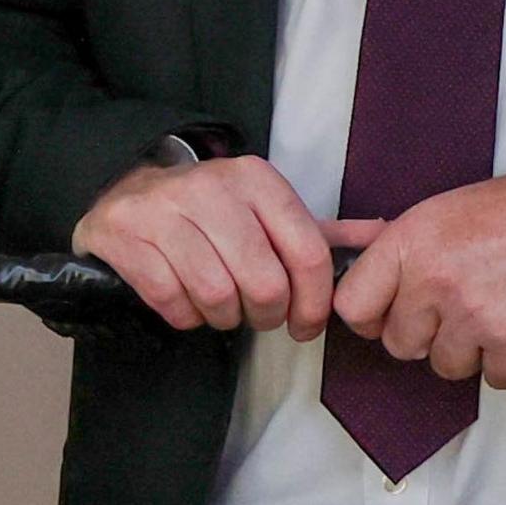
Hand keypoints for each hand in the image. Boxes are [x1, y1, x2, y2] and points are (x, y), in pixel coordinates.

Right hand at [71, 152, 338, 336]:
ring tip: (220, 308)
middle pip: (264, 283)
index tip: (304, 324)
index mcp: (256, 179)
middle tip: (257, 315)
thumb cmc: (208, 211)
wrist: (122, 188)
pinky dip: (184, 315)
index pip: (307, 254)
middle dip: (266, 315)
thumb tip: (383, 237)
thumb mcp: (266, 211)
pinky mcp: (127, 235)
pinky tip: (186, 302)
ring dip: (222, 317)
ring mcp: (164, 210)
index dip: (314, 304)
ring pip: (216, 295)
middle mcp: (211, 187)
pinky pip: (171, 299)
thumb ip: (321, 230)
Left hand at [330, 148, 505, 388]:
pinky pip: (495, 379)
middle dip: (428, 334)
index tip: (389, 316)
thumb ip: (404, 251)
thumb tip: (366, 279)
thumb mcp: (445, 211)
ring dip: (472, 349)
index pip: (352, 306)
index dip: (371, 317)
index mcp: (410, 244)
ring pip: (446, 366)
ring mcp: (476, 317)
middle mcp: (435, 282)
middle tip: (460, 310)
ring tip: (500, 311)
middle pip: (400, 344)